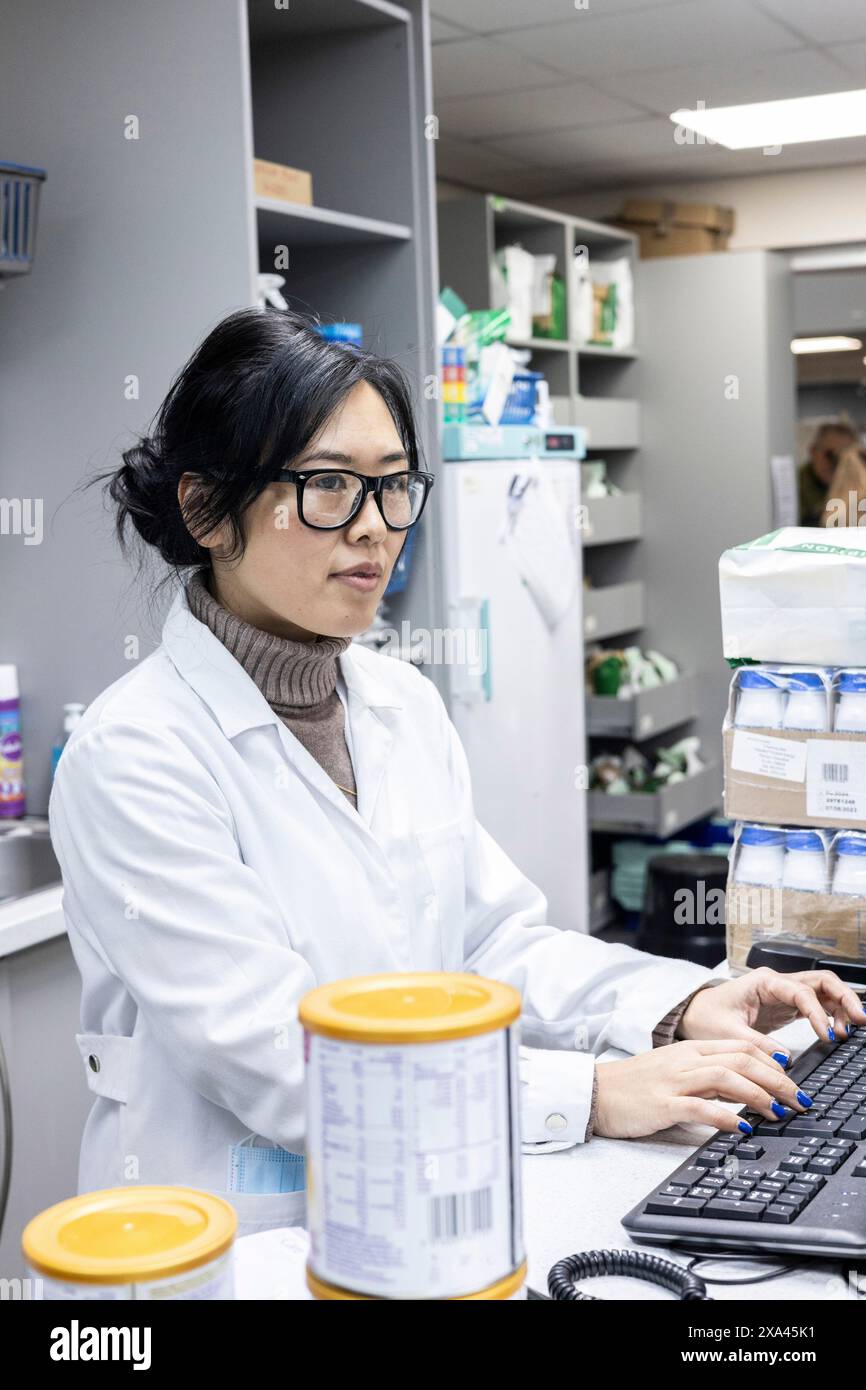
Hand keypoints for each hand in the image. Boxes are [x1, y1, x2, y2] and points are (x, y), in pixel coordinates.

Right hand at [594, 1038, 812, 1139]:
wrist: (596, 1092)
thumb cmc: (636, 1085)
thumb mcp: (675, 1071)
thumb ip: (707, 1076)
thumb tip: (745, 1090)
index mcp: (691, 1050)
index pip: (742, 1047)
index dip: (774, 1063)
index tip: (794, 1081)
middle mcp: (686, 1060)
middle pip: (742, 1060)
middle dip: (778, 1080)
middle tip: (799, 1100)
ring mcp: (674, 1081)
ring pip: (726, 1078)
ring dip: (759, 1095)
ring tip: (778, 1112)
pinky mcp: (662, 1104)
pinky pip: (700, 1107)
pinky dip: (726, 1117)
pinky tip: (742, 1127)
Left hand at [678, 967, 865, 1052]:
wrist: (694, 1014)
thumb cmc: (706, 1018)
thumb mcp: (727, 1033)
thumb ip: (756, 1044)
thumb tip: (784, 1059)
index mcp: (763, 982)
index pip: (801, 992)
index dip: (818, 1013)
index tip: (828, 1035)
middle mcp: (777, 983)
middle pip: (821, 980)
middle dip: (844, 997)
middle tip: (860, 1019)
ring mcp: (783, 993)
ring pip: (822, 991)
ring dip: (840, 1006)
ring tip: (848, 1031)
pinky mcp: (786, 1007)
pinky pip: (815, 1005)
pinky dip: (829, 1015)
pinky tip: (835, 1032)